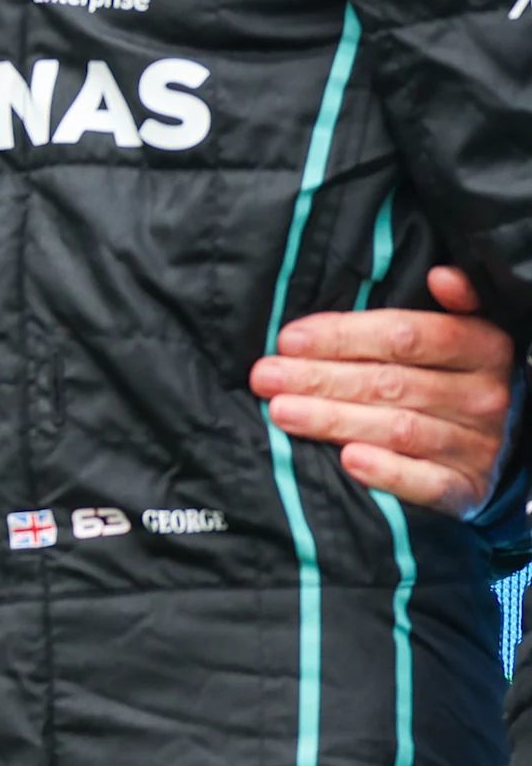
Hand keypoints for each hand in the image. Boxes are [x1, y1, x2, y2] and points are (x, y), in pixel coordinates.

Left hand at [252, 265, 514, 515]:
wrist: (499, 445)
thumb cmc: (449, 376)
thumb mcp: (452, 334)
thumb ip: (438, 307)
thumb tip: (441, 276)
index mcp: (482, 347)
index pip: (406, 337)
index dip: (342, 336)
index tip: (288, 339)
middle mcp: (484, 396)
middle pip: (391, 383)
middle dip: (319, 377)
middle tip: (265, 376)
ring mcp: (478, 446)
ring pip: (398, 430)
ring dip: (334, 420)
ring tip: (281, 411)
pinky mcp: (467, 489)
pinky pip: (426, 483)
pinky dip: (387, 472)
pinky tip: (348, 461)